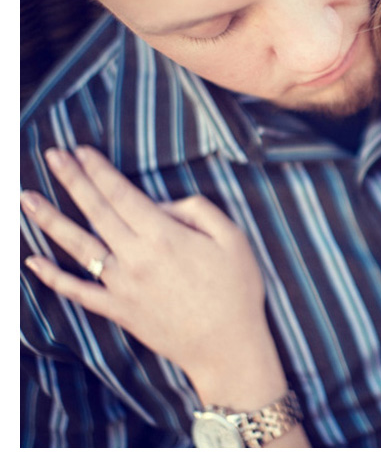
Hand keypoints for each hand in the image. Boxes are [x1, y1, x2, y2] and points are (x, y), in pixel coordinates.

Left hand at [21, 146, 284, 408]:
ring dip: (50, 220)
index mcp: (164, 237)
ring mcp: (122, 286)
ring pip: (78, 247)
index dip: (99, 171)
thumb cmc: (236, 291)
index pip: (121, 195)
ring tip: (26, 198)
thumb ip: (199, 211)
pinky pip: (78, 292)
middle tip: (52, 155)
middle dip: (72, 180)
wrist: (228, 347)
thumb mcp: (233, 239)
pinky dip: (52, 278)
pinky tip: (32, 262)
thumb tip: (163, 205)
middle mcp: (135, 258)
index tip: (81, 151)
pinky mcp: (118, 311)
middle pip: (96, 212)